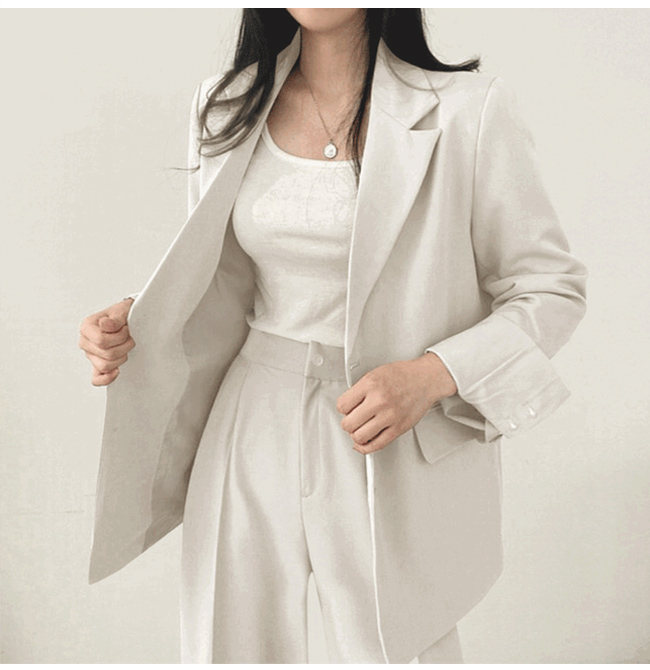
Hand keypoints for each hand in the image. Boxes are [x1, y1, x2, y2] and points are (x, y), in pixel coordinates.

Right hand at [78, 298, 135, 385]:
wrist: (127, 319)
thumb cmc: (122, 315)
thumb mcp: (121, 311)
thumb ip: (114, 319)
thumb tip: (104, 325)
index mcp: (86, 327)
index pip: (101, 341)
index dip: (119, 337)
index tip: (125, 329)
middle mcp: (85, 342)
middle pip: (107, 355)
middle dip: (124, 346)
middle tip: (128, 336)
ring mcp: (91, 355)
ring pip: (106, 366)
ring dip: (122, 356)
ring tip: (125, 345)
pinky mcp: (97, 364)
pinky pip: (97, 379)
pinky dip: (106, 378)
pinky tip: (117, 371)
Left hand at [335, 353, 456, 454]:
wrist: (425, 379)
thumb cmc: (402, 375)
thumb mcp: (375, 374)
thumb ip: (359, 390)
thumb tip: (346, 407)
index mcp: (371, 385)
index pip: (342, 406)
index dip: (343, 408)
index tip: (347, 408)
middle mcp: (379, 401)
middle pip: (348, 424)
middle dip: (348, 423)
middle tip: (352, 419)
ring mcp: (389, 416)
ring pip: (359, 437)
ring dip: (356, 435)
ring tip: (360, 428)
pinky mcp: (398, 428)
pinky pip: (376, 445)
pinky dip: (365, 447)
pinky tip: (364, 442)